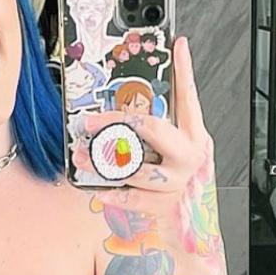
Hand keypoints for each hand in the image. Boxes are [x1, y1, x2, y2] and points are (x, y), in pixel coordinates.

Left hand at [78, 34, 213, 204]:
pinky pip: (135, 196)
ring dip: (103, 161)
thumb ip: (156, 130)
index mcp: (194, 135)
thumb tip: (124, 106)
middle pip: (154, 128)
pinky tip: (100, 189)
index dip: (184, 70)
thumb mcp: (172, 150)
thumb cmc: (175, 183)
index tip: (178, 45)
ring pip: (137, 165)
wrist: (189, 229)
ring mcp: (179, 180)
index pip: (189, 97)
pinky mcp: (166, 204)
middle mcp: (189, 155)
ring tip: (82, 155)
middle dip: (116, 123)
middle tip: (90, 122)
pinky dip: (114, 193)